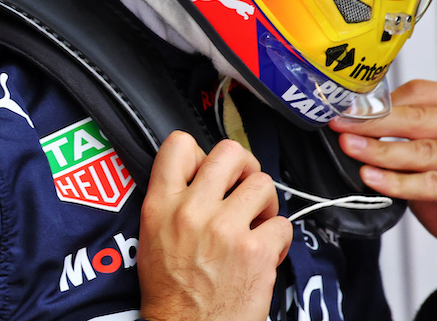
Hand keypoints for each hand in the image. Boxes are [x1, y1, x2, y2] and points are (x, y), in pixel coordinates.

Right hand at [137, 131, 292, 320]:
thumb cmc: (172, 292)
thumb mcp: (153, 237)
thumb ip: (173, 199)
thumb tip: (202, 171)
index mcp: (161, 206)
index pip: (179, 144)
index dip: (201, 153)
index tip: (211, 171)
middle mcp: (193, 212)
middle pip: (231, 152)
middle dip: (244, 168)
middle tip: (244, 189)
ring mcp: (226, 230)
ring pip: (263, 184)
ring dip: (265, 204)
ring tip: (255, 225)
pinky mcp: (256, 251)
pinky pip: (283, 223)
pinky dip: (278, 239)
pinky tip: (264, 253)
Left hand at [329, 80, 436, 301]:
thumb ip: (411, 142)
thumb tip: (361, 127)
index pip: (424, 92)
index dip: (383, 101)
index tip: (351, 109)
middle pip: (422, 117)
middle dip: (375, 122)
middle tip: (342, 125)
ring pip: (425, 150)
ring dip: (381, 151)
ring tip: (352, 149)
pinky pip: (434, 183)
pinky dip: (398, 182)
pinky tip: (373, 178)